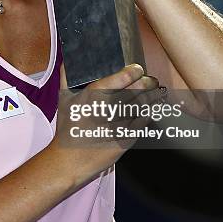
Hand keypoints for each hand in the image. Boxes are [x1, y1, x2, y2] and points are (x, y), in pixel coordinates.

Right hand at [46, 62, 162, 188]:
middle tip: (151, 80)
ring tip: (158, 92)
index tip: (137, 69)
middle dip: (147, 83)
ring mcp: (117, 125)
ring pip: (141, 106)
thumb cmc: (67, 129)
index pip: (120, 79)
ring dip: (152, 97)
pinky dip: (149, 114)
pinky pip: (142, 123)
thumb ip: (66, 78)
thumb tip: (68, 61)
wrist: (69, 160)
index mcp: (92, 96)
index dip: (133, 72)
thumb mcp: (64, 101)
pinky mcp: (124, 140)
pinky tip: (153, 108)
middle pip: (134, 91)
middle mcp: (106, 109)